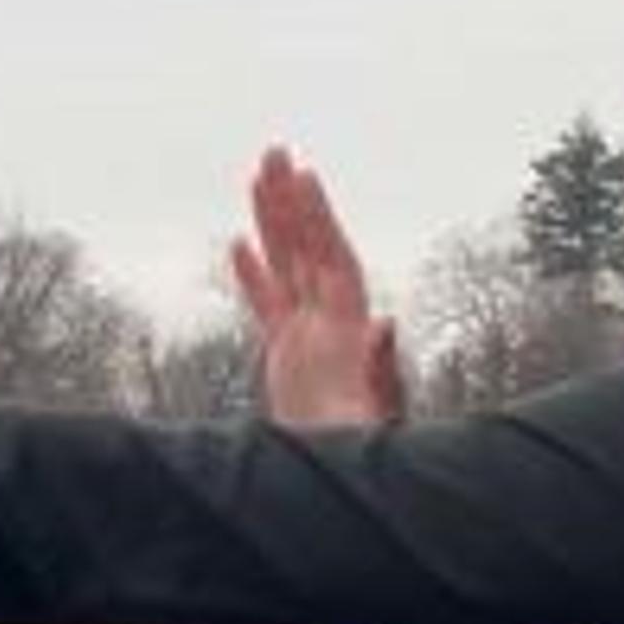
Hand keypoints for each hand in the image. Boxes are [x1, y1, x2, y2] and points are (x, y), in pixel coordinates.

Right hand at [229, 146, 401, 426]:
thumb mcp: (376, 410)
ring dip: (272, 222)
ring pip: (286, 265)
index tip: (304, 177)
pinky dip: (254, 275)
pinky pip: (269, 305)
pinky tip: (238, 245)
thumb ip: (380, 367)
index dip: (317, 218)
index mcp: (348, 326)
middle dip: (290, 200)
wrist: (345, 472)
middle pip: (306, 248)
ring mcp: (308, 335)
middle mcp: (331, 320)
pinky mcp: (288, 357)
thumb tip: (385, 323)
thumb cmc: (365, 446)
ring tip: (255, 175)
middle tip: (273, 151)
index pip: (330, 257)